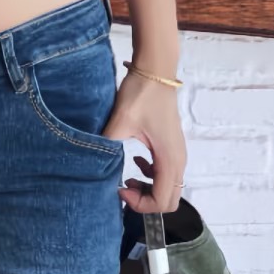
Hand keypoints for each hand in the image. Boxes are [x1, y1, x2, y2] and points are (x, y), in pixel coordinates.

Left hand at [103, 71, 186, 214]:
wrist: (155, 70)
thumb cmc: (140, 95)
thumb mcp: (120, 122)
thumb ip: (107, 146)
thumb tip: (93, 164)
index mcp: (169, 159)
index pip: (162, 201)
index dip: (140, 203)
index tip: (119, 188)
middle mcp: (179, 160)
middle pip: (169, 200)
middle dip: (146, 201)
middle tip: (124, 187)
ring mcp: (178, 152)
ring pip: (169, 187)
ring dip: (149, 189)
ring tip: (127, 177)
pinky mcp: (172, 145)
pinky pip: (167, 173)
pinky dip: (152, 175)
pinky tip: (136, 161)